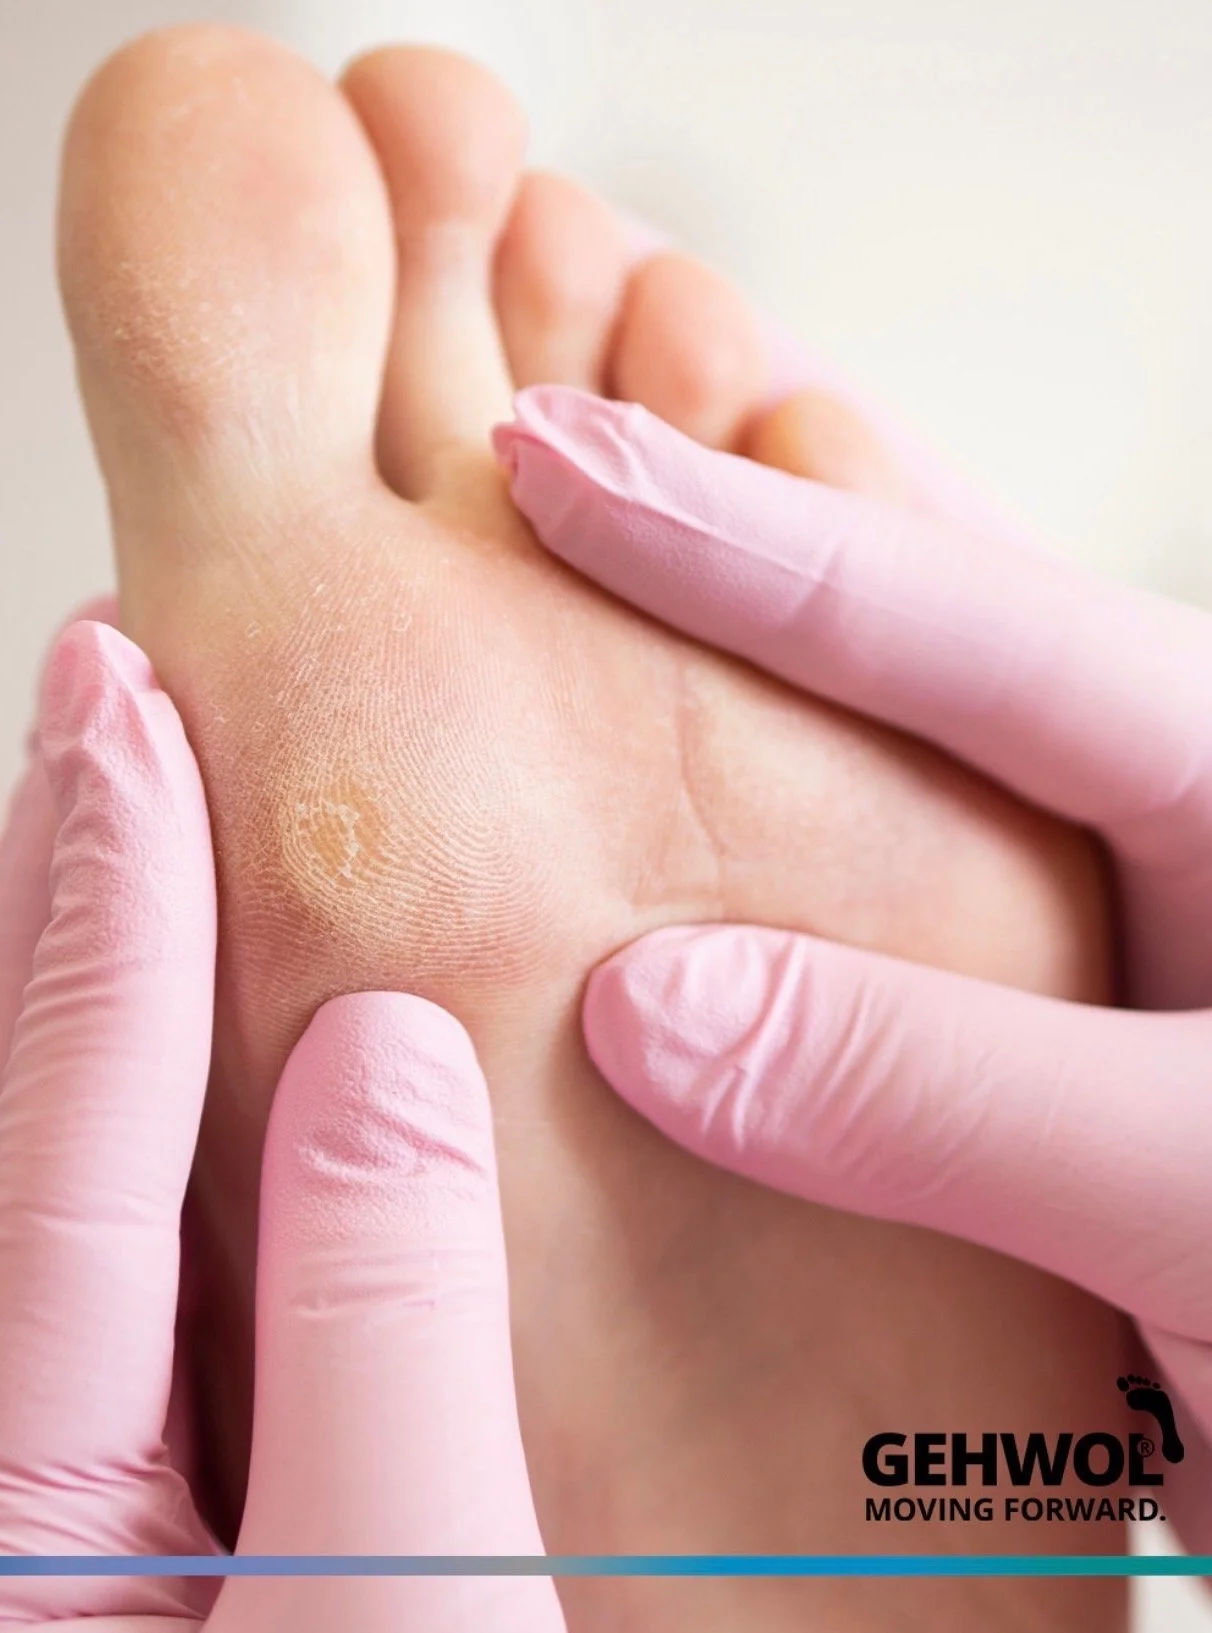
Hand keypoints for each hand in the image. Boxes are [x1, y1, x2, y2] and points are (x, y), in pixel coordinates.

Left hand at [0, 618, 561, 1630]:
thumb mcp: (408, 1611)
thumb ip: (383, 1327)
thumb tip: (381, 1055)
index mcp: (9, 1517)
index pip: (68, 1133)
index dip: (113, 898)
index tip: (125, 705)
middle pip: (29, 1133)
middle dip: (72, 890)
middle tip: (96, 691)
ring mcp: (78, 1521)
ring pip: (83, 1197)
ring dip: (114, 988)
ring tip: (148, 819)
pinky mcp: (164, 1544)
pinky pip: (155, 1285)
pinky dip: (181, 1125)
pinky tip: (239, 1064)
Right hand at [498, 383, 1211, 1542]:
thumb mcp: (1202, 1192)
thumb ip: (944, 1090)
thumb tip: (637, 1008)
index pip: (952, 616)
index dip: (726, 534)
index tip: (543, 458)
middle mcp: (1152, 807)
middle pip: (907, 617)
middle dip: (730, 512)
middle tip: (545, 427)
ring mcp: (1089, 904)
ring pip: (878, 736)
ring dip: (727, 652)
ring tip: (579, 547)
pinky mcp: (1037, 1013)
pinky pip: (866, 884)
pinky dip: (754, 833)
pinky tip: (664, 803)